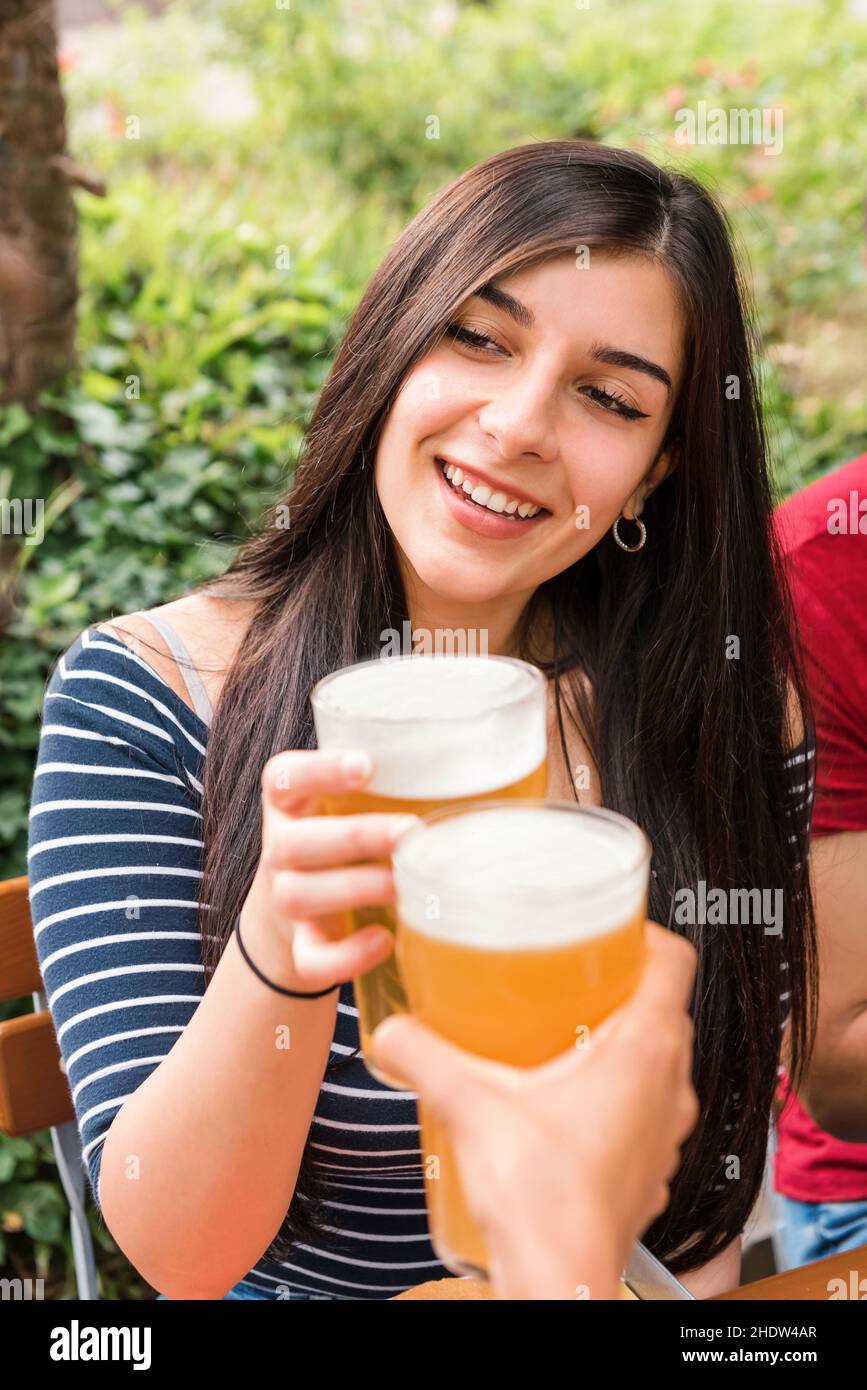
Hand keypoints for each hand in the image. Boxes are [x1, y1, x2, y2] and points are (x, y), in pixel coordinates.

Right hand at [239, 748, 417, 993]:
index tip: (366, 764)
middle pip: (295, 841)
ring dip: (358, 888)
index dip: (320, 769)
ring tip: (407, 885)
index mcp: (291, 804)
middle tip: (410, 831)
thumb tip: (490, 763)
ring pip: (301, 894)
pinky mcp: (300, 945)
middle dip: (356, 836)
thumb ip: (394, 785)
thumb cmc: (344, 842)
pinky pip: (311, 958)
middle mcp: (280, 848)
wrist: (299, 912)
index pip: (283, 777)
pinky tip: (385, 941)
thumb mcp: (352, 806)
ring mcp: (285, 899)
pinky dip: (346, 956)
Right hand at [372, 922, 698, 1298]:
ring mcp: (666, 1132)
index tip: (610, 927)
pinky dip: (618, 1094)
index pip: (675, 962)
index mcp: (643, 1051)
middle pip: (664, 1008)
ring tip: (563, 1034)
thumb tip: (394, 1030)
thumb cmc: (543, 1201)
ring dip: (622, 1042)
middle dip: (621, 984)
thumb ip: (422, 1055)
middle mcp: (669, 1087)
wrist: (560, 1279)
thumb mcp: (467, 1104)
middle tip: (571, 974)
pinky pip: (647, 1110)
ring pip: (660, 1062)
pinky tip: (564, 1102)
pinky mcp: (649, 1167)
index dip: (646, 934)